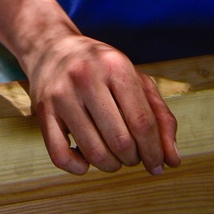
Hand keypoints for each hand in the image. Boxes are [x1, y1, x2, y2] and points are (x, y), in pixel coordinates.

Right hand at [26, 30, 179, 176]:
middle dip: (133, 159)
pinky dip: (79, 167)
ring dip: (111, 165)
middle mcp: (85, 76)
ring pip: (94, 153)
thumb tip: (172, 160)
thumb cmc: (100, 67)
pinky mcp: (42, 110)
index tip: (157, 165)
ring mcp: (60, 93)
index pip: (142, 122)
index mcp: (114, 65)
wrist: (51, 46)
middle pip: (120, 141)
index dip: (154, 151)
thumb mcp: (135, 78)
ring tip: (113, 156)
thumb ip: (160, 116)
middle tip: (132, 155)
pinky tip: (85, 158)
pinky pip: (61, 156)